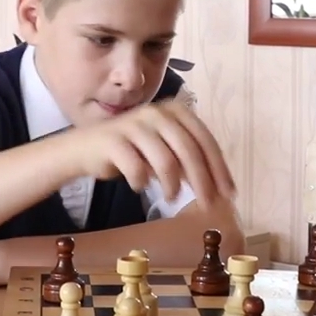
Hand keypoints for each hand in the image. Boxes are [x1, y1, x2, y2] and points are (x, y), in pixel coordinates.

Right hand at [70, 100, 236, 206]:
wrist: (86, 148)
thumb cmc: (132, 150)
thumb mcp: (166, 151)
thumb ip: (189, 161)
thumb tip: (219, 188)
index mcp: (175, 111)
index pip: (205, 140)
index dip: (219, 168)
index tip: (229, 193)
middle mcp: (157, 112)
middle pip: (189, 150)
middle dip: (203, 181)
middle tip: (208, 205)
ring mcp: (135, 124)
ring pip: (165, 160)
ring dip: (172, 184)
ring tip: (172, 197)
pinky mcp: (114, 140)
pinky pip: (136, 167)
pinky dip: (142, 181)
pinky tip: (141, 186)